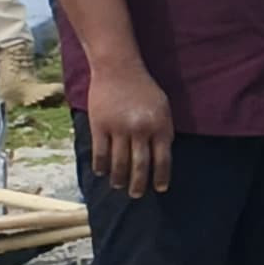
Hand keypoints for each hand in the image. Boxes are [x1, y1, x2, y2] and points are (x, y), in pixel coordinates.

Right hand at [84, 56, 174, 199]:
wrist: (119, 69)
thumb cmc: (144, 89)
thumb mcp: (163, 108)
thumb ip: (163, 131)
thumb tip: (162, 157)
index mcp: (160, 127)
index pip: (163, 160)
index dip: (161, 176)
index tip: (160, 188)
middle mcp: (140, 130)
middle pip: (140, 165)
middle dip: (139, 184)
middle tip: (137, 195)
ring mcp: (119, 128)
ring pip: (118, 162)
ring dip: (119, 178)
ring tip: (119, 186)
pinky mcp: (100, 125)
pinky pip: (100, 152)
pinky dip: (101, 165)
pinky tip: (101, 172)